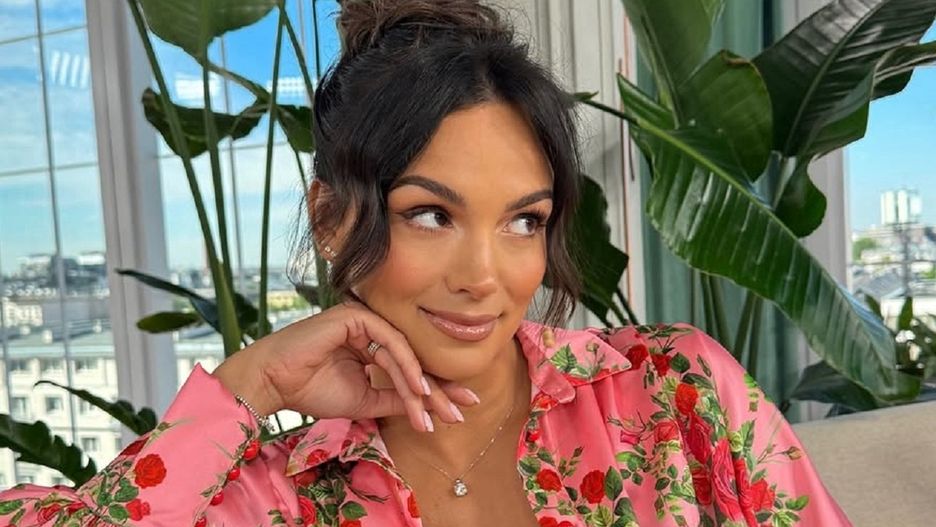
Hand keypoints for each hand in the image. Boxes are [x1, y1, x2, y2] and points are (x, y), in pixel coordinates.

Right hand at [212, 301, 477, 431]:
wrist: (274, 382)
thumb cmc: (312, 390)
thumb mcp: (365, 400)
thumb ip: (397, 400)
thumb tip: (431, 408)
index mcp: (373, 346)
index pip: (411, 368)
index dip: (437, 390)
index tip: (460, 410)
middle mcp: (372, 329)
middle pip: (414, 359)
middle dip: (440, 388)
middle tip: (464, 408)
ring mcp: (365, 319)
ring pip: (405, 354)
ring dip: (422, 385)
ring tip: (436, 410)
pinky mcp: (356, 315)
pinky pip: (390, 342)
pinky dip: (405, 366)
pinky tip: (417, 388)